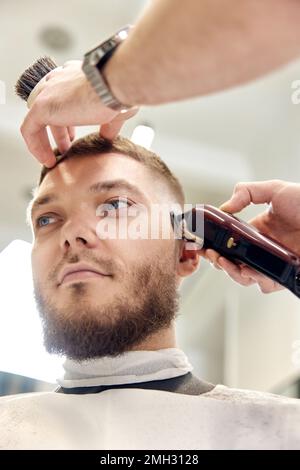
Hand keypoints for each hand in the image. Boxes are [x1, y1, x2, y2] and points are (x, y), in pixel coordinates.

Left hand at [20, 60, 137, 167]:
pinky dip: (36, 146)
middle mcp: (59, 80)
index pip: (63, 96)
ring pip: (38, 119)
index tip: (73, 135)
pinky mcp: (41, 106)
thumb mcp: (115, 110)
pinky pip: (30, 129)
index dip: (68, 118)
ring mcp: (48, 92)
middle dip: (58, 130)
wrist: (114, 83)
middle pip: (50, 107)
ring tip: (54, 158)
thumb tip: (108, 137)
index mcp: (75, 76)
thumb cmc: (119, 92)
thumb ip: (108, 124)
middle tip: (66, 147)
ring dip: (45, 140)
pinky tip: (47, 160)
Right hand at [201, 180, 299, 293]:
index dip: (215, 246)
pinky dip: (254, 279)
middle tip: (212, 255)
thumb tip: (224, 207)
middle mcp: (263, 249)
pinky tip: (250, 270)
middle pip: (233, 262)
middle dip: (219, 262)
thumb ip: (247, 192)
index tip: (204, 245)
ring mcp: (273, 263)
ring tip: (227, 263)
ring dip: (233, 272)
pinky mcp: (285, 274)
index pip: (230, 242)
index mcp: (257, 230)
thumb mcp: (275, 189)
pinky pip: (265, 284)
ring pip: (245, 277)